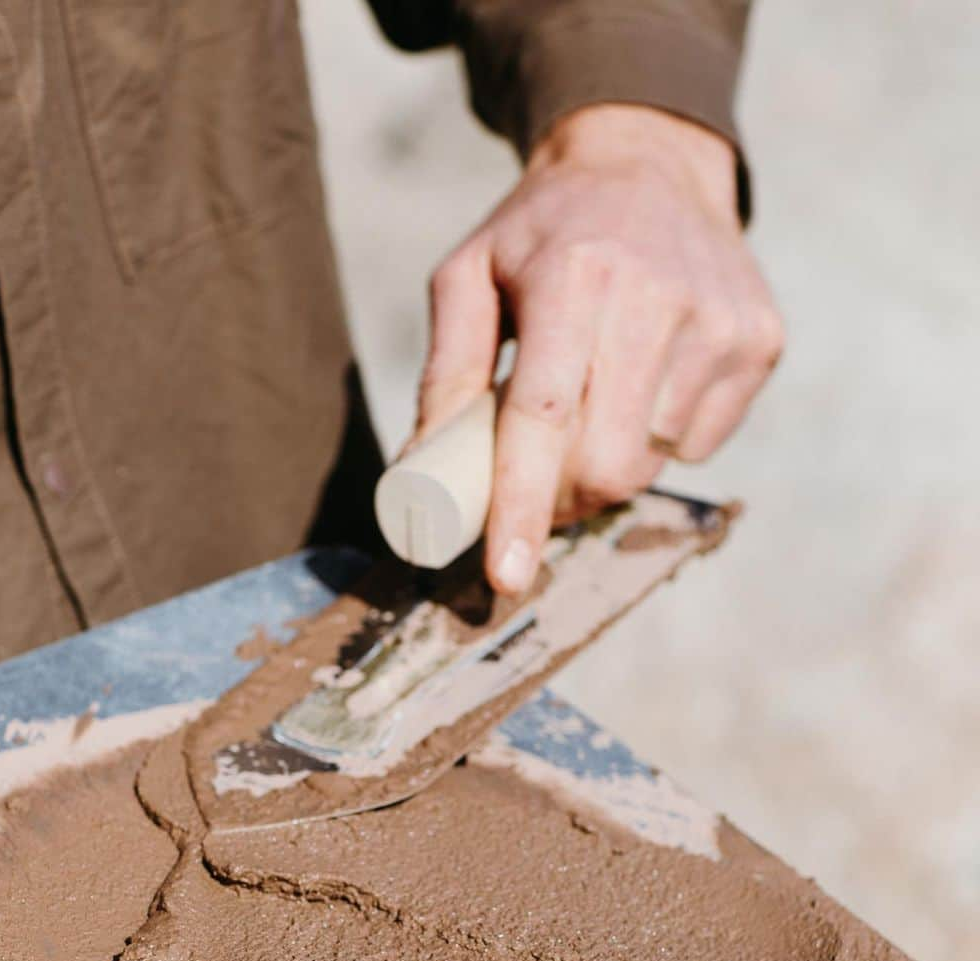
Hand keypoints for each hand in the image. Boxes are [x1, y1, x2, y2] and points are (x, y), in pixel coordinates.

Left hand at [409, 104, 783, 594]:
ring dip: (608, 465)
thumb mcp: (470, 276)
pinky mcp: (760, 341)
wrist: (650, 163)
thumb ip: (445, 372)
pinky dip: (659, 439)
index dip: (522, 505)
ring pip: (652, 462)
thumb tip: (420, 473)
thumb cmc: (543, 232)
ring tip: (592, 408)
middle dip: (562, 498)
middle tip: (537, 481)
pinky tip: (645, 383)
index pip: (544, 416)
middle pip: (607, 463)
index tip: (506, 577)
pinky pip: (698, 443)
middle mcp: (658, 297)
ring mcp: (720, 323)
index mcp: (575, 275)